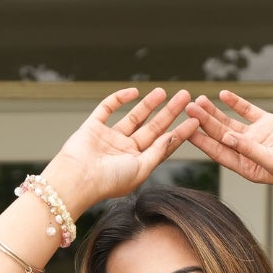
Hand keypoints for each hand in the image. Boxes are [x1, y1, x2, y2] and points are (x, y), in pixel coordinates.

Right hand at [43, 87, 197, 214]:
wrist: (77, 178)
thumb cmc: (109, 180)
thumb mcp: (141, 169)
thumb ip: (158, 152)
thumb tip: (174, 137)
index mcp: (137, 165)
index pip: (163, 145)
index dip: (180, 132)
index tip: (196, 119)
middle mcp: (125, 152)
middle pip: (152, 128)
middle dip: (169, 112)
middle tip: (185, 96)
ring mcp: (109, 138)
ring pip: (134, 117)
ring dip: (149, 104)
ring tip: (164, 91)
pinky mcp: (93, 127)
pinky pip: (108, 109)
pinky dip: (120, 99)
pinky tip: (134, 92)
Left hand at [184, 91, 272, 187]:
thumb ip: (250, 150)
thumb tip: (226, 139)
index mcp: (249, 169)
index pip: (220, 153)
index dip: (202, 140)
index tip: (186, 129)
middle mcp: (250, 154)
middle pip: (221, 136)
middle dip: (204, 123)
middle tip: (187, 108)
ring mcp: (259, 138)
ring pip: (231, 123)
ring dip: (215, 112)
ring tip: (198, 100)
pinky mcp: (270, 124)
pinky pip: (249, 112)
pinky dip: (236, 103)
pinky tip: (222, 95)